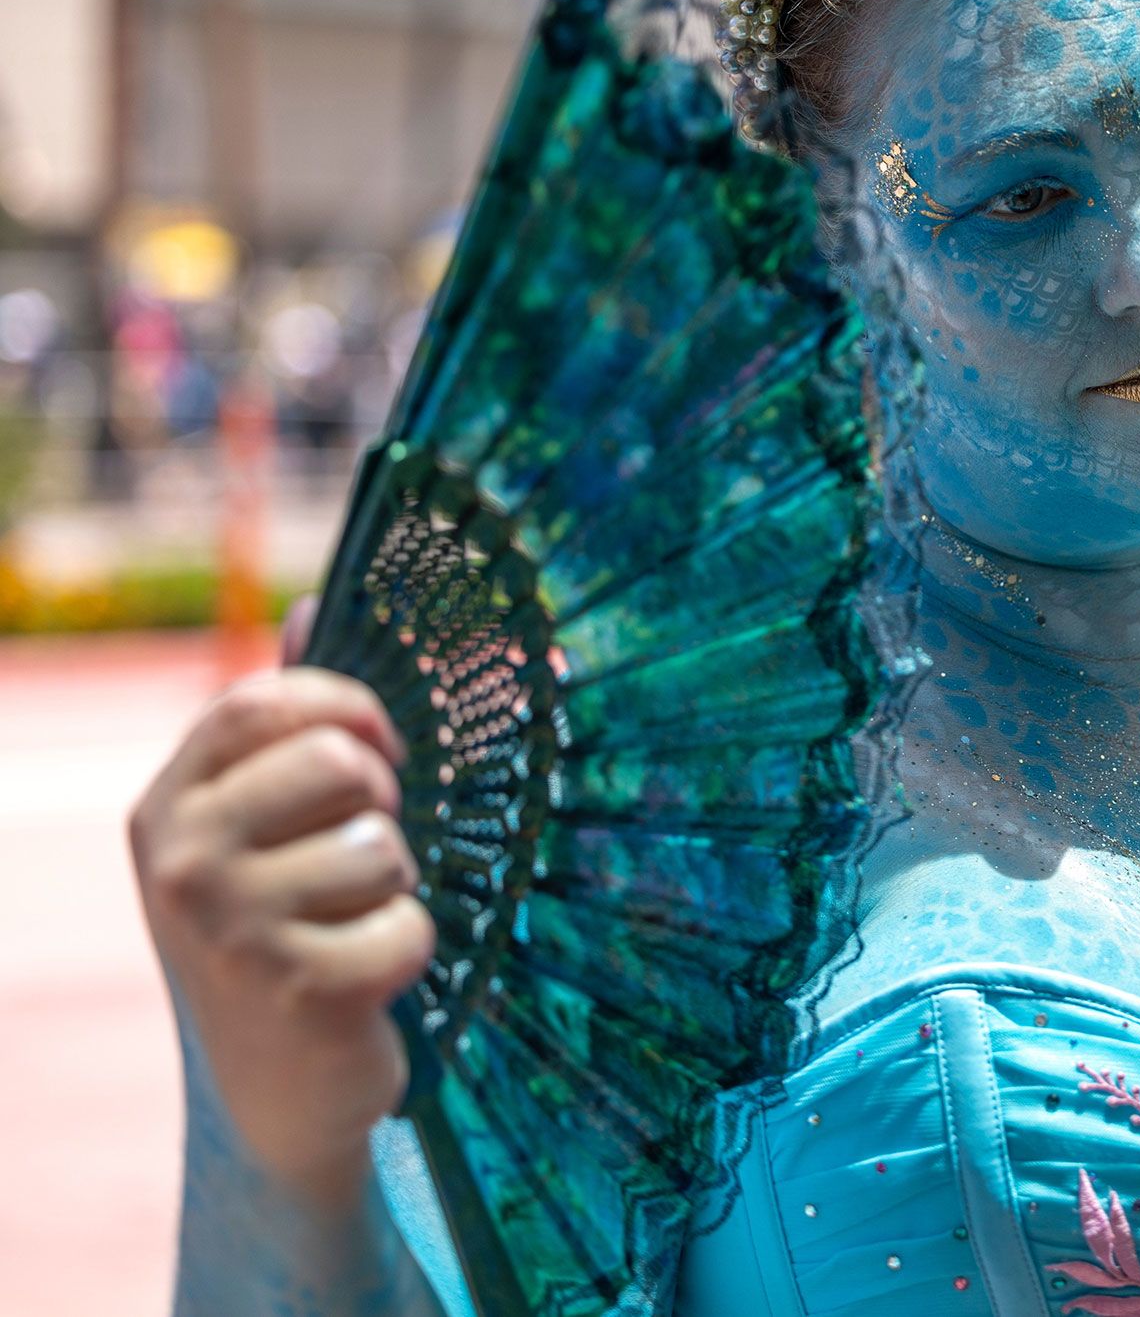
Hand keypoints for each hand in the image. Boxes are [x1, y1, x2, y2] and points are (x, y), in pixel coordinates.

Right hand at [130, 666, 428, 1201]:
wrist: (275, 1094)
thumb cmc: (286, 934)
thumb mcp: (265, 829)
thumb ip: (290, 724)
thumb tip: (315, 603)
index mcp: (169, 805)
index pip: (266, 701)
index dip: (347, 711)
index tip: (374, 756)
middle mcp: (180, 860)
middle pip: (336, 762)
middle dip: (378, 808)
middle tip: (358, 862)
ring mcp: (229, 928)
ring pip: (382, 846)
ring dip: (395, 888)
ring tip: (353, 925)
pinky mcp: (295, 989)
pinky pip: (410, 927)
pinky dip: (411, 953)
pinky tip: (365, 983)